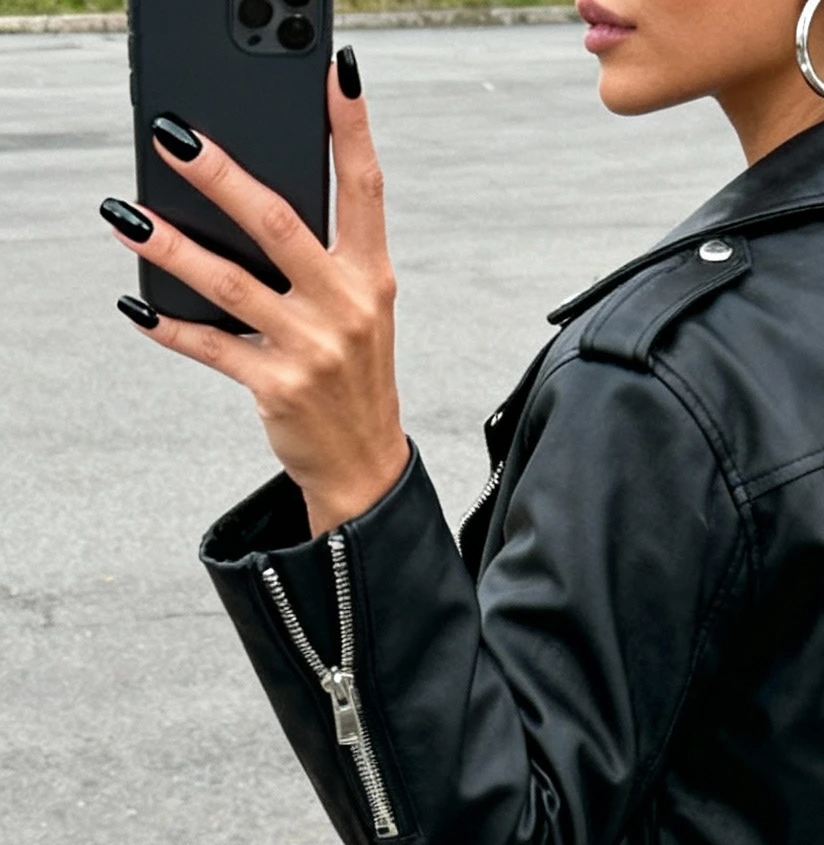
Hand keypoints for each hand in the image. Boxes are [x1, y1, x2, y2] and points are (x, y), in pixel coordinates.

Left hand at [107, 57, 409, 537]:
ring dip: (170, 246)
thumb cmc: (355, 378)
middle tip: (175, 139)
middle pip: (277, 223)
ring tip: (126, 215)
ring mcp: (311, 347)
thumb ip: (325, 257)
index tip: (337, 75)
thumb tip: (249, 202)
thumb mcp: (360, 311)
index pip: (365, 188)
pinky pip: (211, 346)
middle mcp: (346, 306)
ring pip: (229, 283)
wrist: (365, 466)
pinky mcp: (277, 385)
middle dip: (221, 176)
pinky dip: (169, 326)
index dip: (353, 128)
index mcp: (372, 277)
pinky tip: (138, 306)